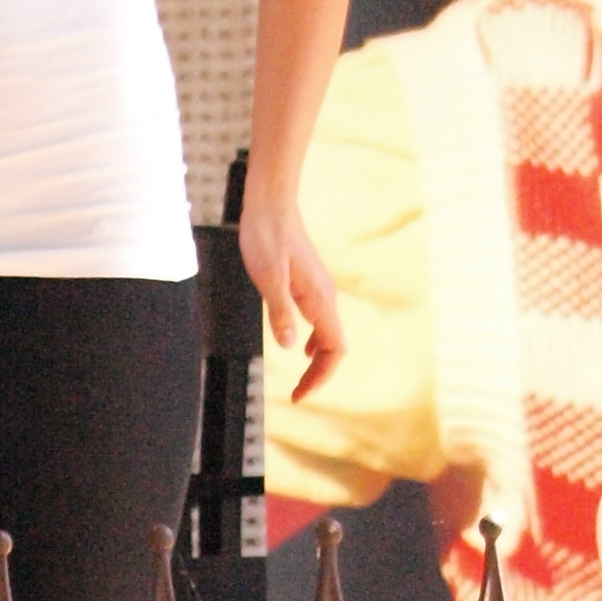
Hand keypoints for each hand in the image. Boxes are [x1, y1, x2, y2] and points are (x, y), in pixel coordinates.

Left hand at [241, 182, 344, 403]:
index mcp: (319, 299)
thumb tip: (291, 346)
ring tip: (300, 380)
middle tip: (297, 396)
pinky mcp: (308, 284)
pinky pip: (319, 320)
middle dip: (319, 374)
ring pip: (328, 333)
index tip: (299, 395)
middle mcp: (325, 296)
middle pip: (334, 345)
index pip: (334, 348)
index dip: (320, 376)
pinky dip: (314, 340)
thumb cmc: (267, 237)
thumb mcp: (268, 278)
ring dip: (318, 360)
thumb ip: (280, 311)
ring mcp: (318, 290)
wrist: (271, 204)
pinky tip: (301, 345)